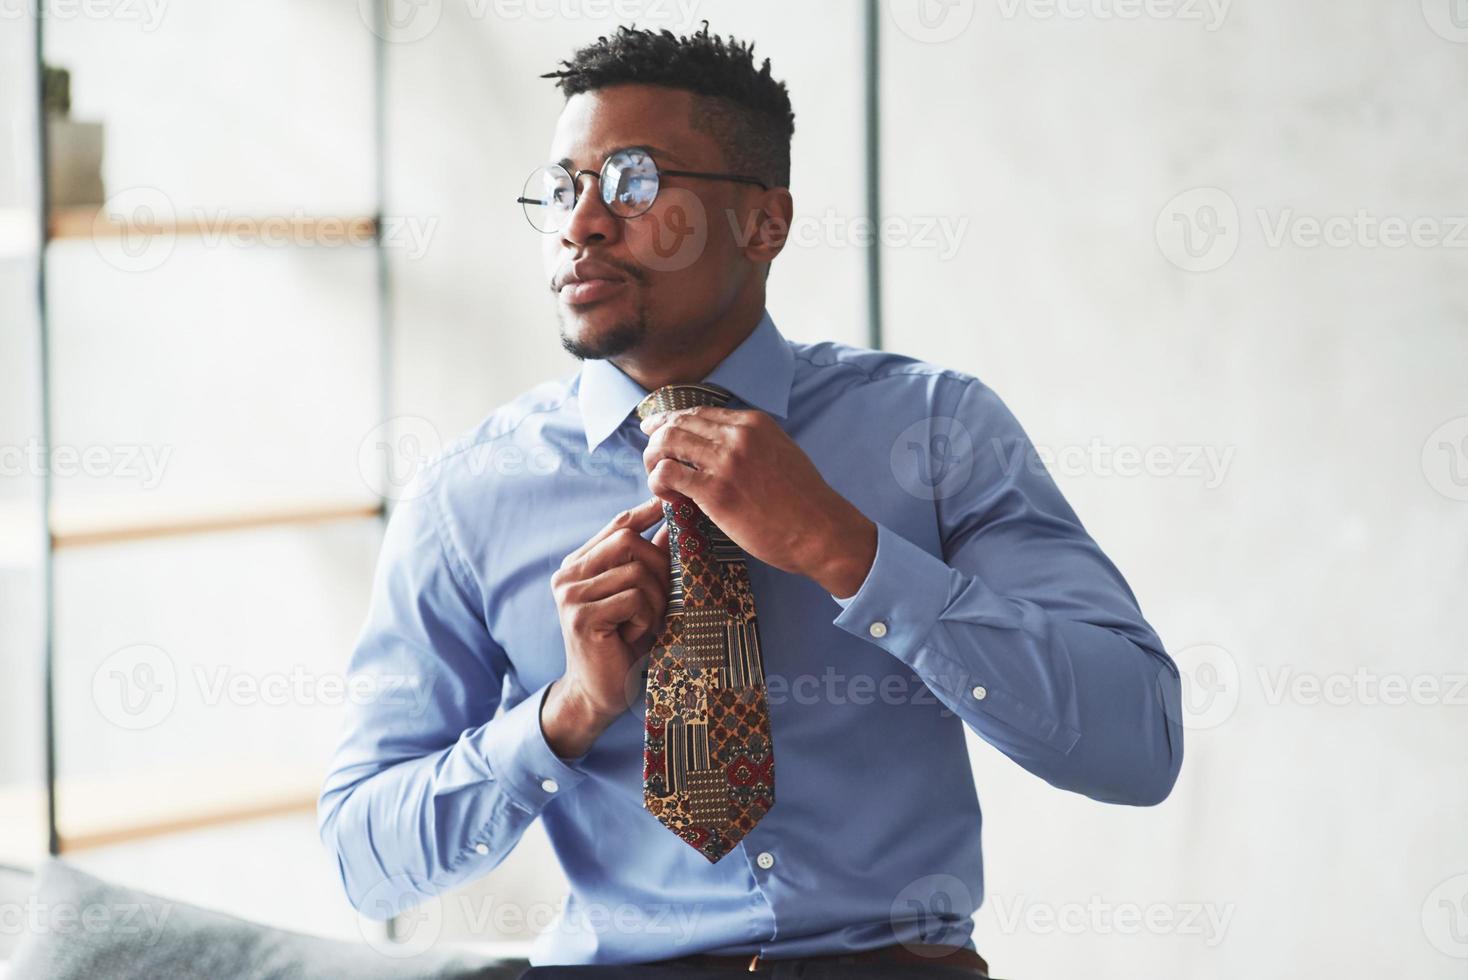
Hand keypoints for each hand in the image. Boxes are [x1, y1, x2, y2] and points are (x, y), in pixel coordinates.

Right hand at [542, 497, 670, 758]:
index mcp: (580, 565)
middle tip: (662, 602)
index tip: (671, 501)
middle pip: (628, 541)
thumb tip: (674, 524)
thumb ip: (652, 560)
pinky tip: (633, 635)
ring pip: (635, 571)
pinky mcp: (581, 616)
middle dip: (658, 567)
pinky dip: (645, 618)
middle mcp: (569, 575)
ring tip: (645, 624)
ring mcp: (570, 595)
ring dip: (654, 601)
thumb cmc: (624, 644)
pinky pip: (633, 598)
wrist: (599, 694)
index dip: (646, 511)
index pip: (617, 526)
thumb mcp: (643, 597)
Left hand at [640, 406, 876, 597]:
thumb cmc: (803, 502)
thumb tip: (719, 445)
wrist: (821, 531)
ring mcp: (726, 462)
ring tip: (661, 483)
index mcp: (753, 422)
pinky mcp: (716, 491)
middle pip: (676, 423)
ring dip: (653, 461)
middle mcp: (738, 435)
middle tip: (651, 461)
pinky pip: (667, 474)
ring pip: (666, 443)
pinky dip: (658, 483)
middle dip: (655, 440)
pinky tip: (669, 498)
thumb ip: (751, 443)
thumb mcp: (781, 452)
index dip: (669, 421)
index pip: (697, 412)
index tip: (654, 431)